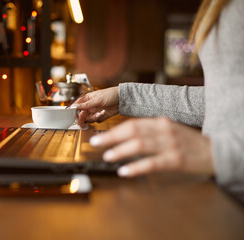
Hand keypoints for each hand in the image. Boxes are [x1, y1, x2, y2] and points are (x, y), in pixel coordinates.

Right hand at [74, 87, 118, 127]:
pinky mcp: (102, 116)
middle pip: (82, 115)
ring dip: (94, 118)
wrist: (122, 99)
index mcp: (88, 99)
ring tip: (100, 113)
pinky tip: (104, 113)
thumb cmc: (111, 94)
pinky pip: (97, 120)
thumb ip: (86, 104)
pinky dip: (100, 118)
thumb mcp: (97, 99)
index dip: (74, 110)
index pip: (77, 105)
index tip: (72, 115)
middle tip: (82, 124)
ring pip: (89, 119)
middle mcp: (90, 106)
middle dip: (82, 119)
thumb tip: (76, 107)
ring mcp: (96, 111)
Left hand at [89, 117, 213, 176]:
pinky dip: (137, 167)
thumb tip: (126, 137)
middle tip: (96, 143)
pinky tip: (125, 171)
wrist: (215, 151)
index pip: (133, 124)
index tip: (100, 135)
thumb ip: (150, 131)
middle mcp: (164, 130)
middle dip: (111, 137)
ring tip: (107, 156)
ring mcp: (170, 144)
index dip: (114, 130)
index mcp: (160, 122)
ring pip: (140, 144)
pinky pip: (152, 163)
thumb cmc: (189, 142)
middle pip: (132, 131)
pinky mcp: (175, 159)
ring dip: (121, 150)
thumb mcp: (169, 130)